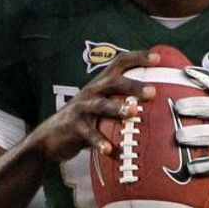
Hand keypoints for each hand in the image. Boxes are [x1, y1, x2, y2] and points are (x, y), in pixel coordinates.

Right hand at [35, 50, 157, 161]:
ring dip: (117, 108)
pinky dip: (99, 141)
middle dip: (133, 85)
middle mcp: (91, 91)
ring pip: (100, 105)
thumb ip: (123, 103)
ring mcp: (81, 108)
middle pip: (113, 82)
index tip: (158, 58)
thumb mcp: (103, 108)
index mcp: (101, 84)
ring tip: (133, 112)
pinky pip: (88, 134)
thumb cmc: (85, 121)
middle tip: (152, 92)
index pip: (120, 63)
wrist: (50, 137)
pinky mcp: (73, 126)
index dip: (138, 58)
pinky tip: (110, 150)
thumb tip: (158, 108)